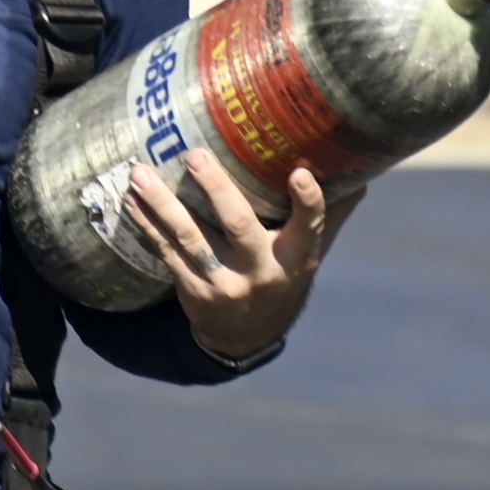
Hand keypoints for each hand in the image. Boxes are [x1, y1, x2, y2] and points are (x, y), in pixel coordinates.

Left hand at [122, 152, 361, 363]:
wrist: (247, 334)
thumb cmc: (282, 275)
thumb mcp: (311, 252)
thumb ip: (330, 213)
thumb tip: (359, 168)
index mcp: (298, 257)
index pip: (311, 226)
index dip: (308, 201)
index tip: (300, 174)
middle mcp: (261, 270)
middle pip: (239, 225)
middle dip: (216, 188)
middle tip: (193, 155)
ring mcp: (224, 282)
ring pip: (190, 237)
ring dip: (161, 203)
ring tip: (140, 173)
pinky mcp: (193, 289)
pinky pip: (166, 251)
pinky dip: (146, 224)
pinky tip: (130, 200)